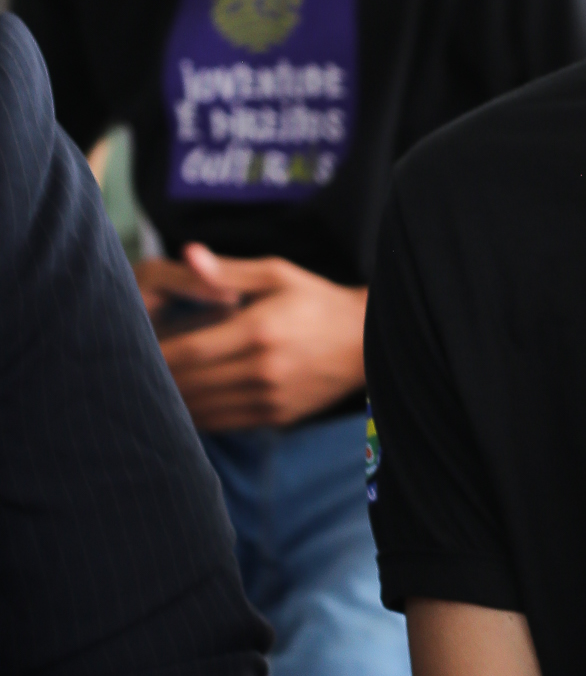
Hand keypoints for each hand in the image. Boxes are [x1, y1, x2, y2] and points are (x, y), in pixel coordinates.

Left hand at [137, 243, 366, 428]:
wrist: (366, 342)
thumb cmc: (317, 300)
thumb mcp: (278, 274)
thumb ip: (229, 270)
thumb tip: (188, 253)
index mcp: (259, 329)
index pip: (191, 350)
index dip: (156, 354)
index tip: (133, 348)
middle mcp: (263, 369)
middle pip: (191, 382)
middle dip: (157, 378)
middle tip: (130, 371)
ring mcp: (270, 397)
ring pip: (202, 408)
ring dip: (172, 401)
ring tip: (149, 389)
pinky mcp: (276, 416)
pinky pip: (223, 422)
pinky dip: (196, 416)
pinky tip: (181, 404)